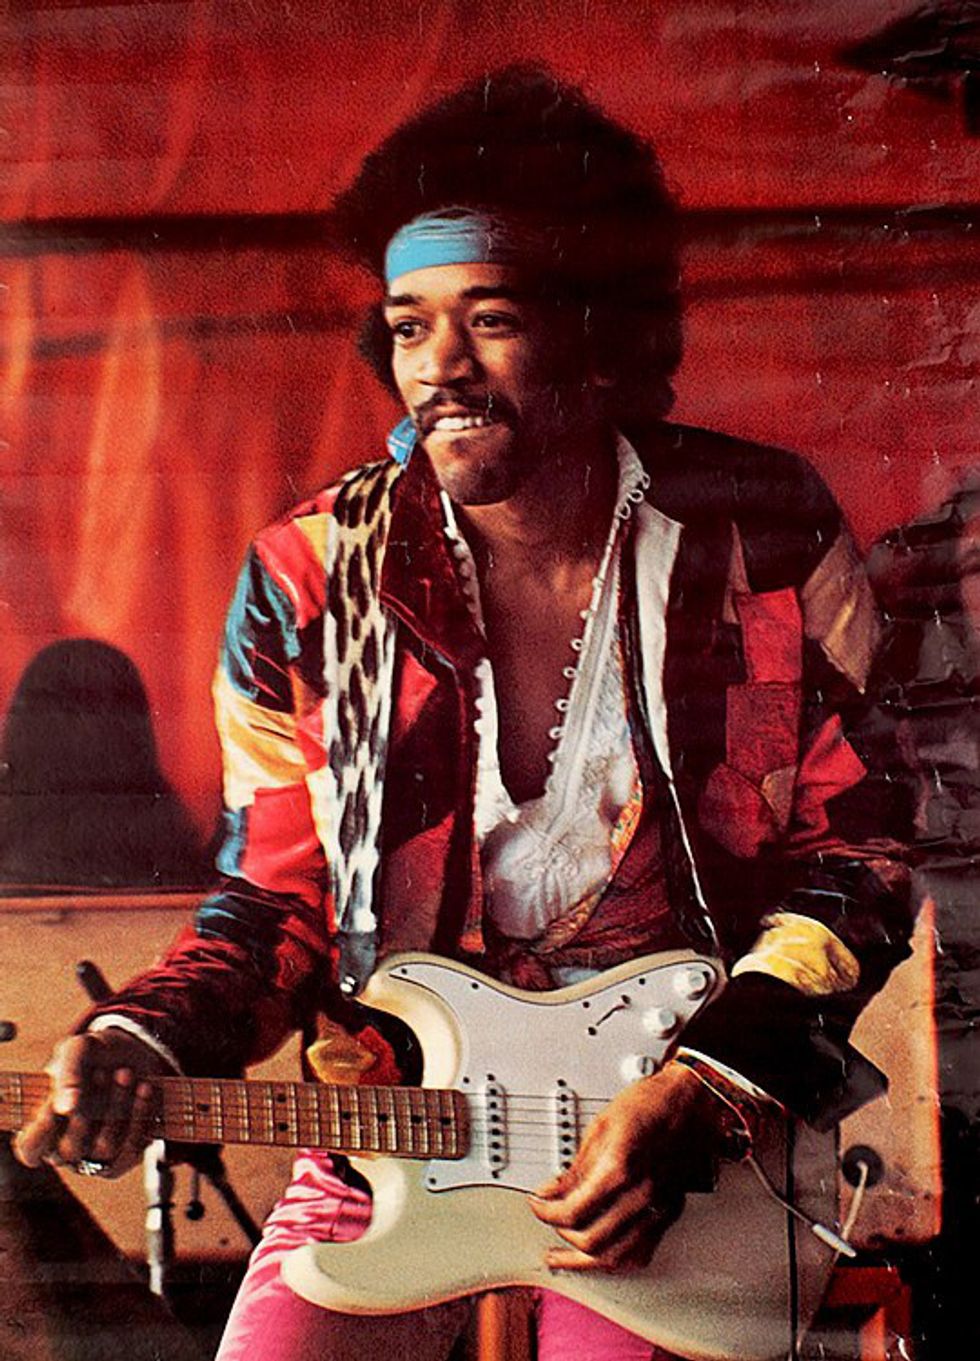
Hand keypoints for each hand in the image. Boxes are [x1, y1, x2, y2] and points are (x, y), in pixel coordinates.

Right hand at [14, 1028, 170, 1178]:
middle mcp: (66, 1147)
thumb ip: (67, 1073)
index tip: (55, 1101)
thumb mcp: (77, 1049)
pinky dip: (140, 1115)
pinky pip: (132, 1148)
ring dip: (118, 1106)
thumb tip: (66, 1107)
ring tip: (125, 1072)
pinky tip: (145, 1088)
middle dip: (87, 1112)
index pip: (30, 1148)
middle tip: (100, 1073)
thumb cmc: (93, 1054)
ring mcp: (96, 1155)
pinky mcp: (125, 1155)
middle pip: (70, 1150)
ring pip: (104, 1148)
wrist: (131, 1053)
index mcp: (44, 1128)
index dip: (41, 1130)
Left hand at [528, 1060, 725, 1270]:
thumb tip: (551, 1192)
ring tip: (563, 1254)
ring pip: (616, 1257)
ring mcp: (659, 1208)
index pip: (572, 1212)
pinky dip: (615, 1260)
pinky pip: (640, 1253)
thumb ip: (575, 1167)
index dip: (546, 1211)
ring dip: (584, 1259)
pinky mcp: (670, 1213)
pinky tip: (599, 1255)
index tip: (537, 1203)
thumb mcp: (600, 1126)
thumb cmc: (649, 1103)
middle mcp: (642, 1196)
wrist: (691, 1100)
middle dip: (561, 1233)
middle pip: (591, 1241)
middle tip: (548, 1217)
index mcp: (621, 1169)